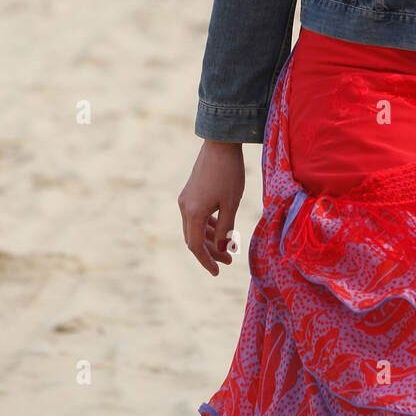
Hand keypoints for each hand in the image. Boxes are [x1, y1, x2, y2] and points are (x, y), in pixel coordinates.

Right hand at [178, 140, 245, 275]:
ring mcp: (186, 198)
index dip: (206, 261)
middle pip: (194, 238)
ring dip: (210, 239)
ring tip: (228, 248)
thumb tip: (221, 249)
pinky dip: (207, 225)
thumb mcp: (231, 203)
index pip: (195, 246)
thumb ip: (225, 229)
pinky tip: (220, 229)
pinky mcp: (191, 191)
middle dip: (210, 252)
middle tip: (229, 260)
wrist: (220, 143)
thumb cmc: (229, 173)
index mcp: (193, 212)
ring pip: (195, 227)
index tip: (217, 272)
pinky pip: (196, 215)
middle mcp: (184, 207)